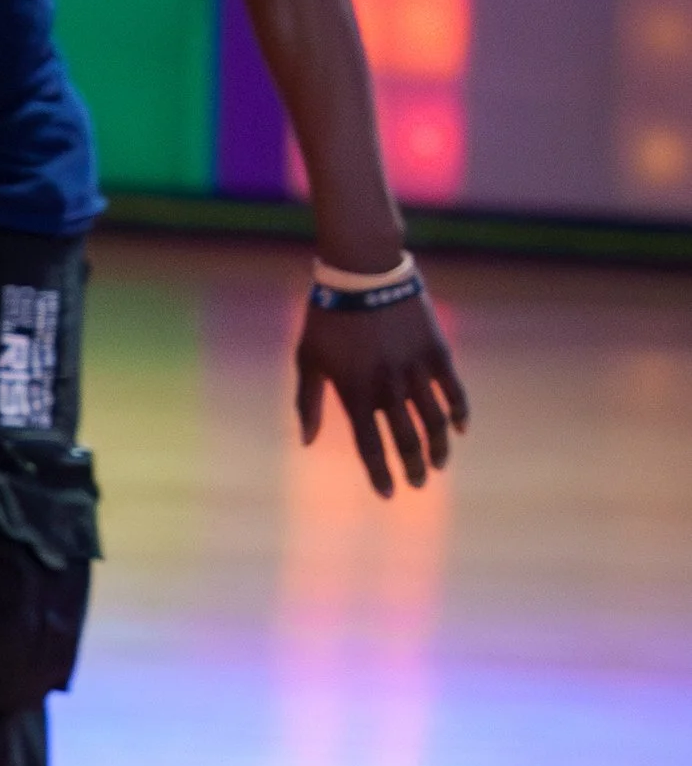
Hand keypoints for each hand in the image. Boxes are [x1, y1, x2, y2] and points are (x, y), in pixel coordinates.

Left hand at [296, 289, 469, 496]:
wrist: (361, 271)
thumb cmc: (327, 315)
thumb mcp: (307, 358)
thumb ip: (307, 402)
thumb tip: (306, 442)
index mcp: (354, 391)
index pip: (370, 445)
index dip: (380, 473)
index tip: (389, 494)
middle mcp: (387, 386)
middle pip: (405, 438)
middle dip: (413, 466)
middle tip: (419, 483)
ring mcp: (414, 368)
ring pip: (433, 419)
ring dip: (438, 446)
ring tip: (439, 464)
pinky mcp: (436, 349)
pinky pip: (453, 388)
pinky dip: (458, 411)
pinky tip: (460, 429)